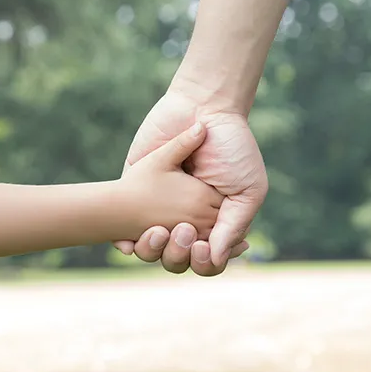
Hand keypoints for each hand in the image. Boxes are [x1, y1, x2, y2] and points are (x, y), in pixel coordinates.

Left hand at [116, 86, 267, 275]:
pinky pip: (122, 227)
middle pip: (176, 260)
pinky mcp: (134, 189)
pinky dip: (125, 242)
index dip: (204, 263)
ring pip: (149, 250)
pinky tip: (128, 241)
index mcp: (213, 225)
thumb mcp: (247, 190)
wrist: (206, 108)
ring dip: (152, 250)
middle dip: (178, 256)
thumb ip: (234, 225)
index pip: (205, 261)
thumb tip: (218, 259)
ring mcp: (157, 208)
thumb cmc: (233, 148)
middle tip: (183, 233)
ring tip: (159, 232)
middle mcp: (184, 221)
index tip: (203, 248)